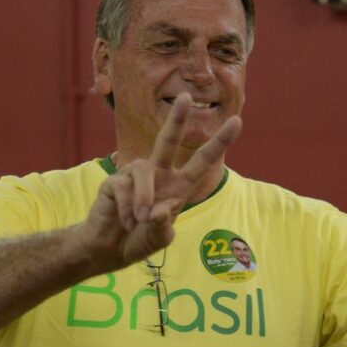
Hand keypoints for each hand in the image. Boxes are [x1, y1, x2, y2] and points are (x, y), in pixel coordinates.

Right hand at [76, 93, 241, 266]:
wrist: (109, 249)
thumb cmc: (139, 241)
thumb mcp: (160, 239)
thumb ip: (164, 227)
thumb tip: (158, 209)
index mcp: (178, 186)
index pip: (202, 161)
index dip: (219, 142)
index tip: (237, 121)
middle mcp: (158, 174)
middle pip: (168, 140)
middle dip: (177, 119)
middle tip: (185, 96)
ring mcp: (135, 176)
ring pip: (143, 172)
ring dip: (144, 199)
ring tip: (139, 219)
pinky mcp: (115, 181)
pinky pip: (124, 187)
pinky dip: (127, 209)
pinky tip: (124, 220)